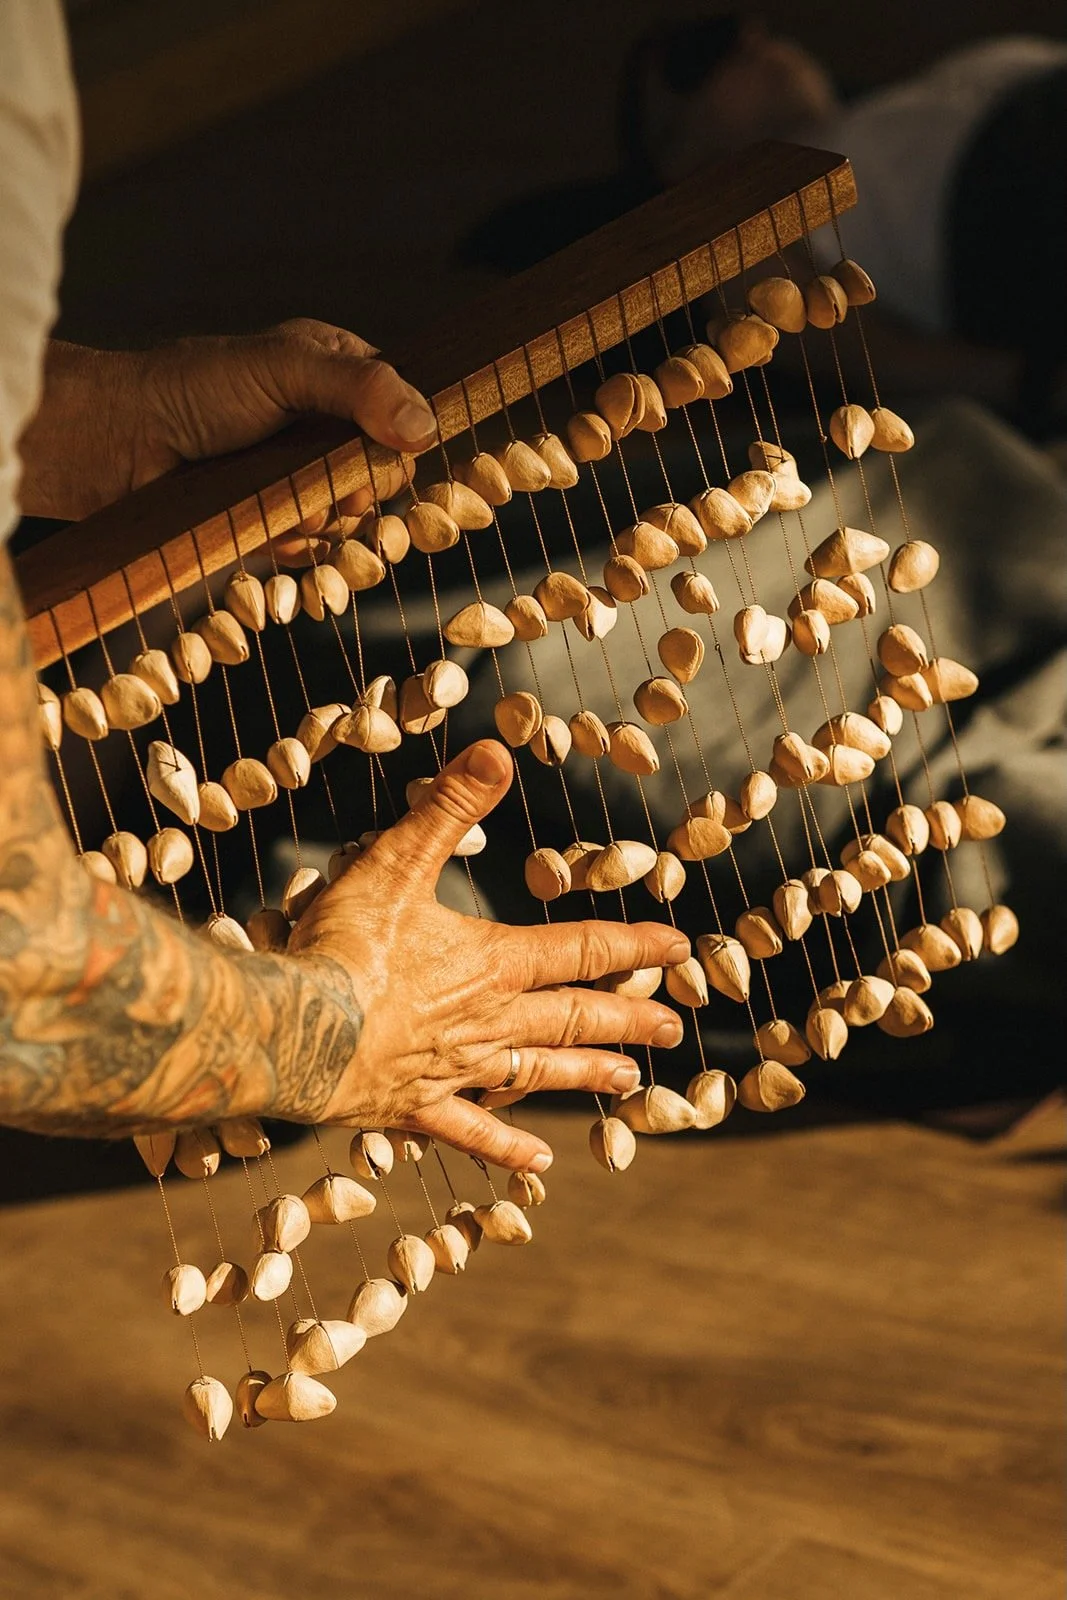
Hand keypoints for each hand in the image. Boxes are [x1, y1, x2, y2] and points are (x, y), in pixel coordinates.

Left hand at [18, 320, 436, 533]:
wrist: (120, 444)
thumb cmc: (195, 388)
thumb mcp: (284, 368)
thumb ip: (360, 387)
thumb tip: (425, 427)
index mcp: (338, 376)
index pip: (405, 414)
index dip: (400, 439)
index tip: (382, 451)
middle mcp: (325, 429)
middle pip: (384, 475)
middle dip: (358, 487)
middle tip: (328, 484)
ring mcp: (301, 480)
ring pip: (353, 519)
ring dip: (323, 519)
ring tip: (280, 500)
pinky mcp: (277, 525)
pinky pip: (314, 552)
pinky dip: (295, 546)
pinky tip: (267, 527)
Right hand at [285, 740, 688, 1170]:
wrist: (294, 1030)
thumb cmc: (344, 946)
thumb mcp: (397, 862)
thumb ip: (447, 806)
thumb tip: (496, 750)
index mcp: (493, 963)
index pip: (581, 950)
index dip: (632, 947)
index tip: (680, 952)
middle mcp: (489, 1021)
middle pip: (573, 1018)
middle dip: (626, 1020)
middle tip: (673, 1031)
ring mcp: (456, 1071)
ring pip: (537, 1073)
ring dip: (584, 1074)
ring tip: (628, 1084)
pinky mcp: (416, 1109)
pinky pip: (472, 1131)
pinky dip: (506, 1146)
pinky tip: (537, 1166)